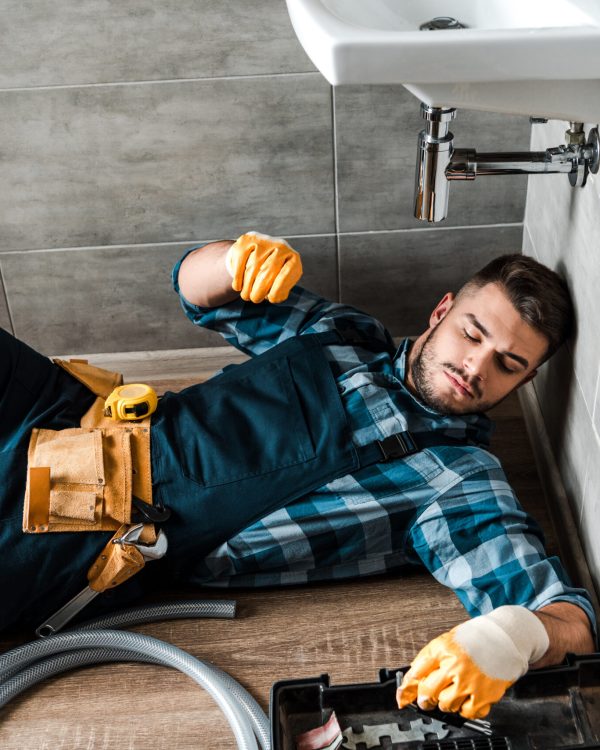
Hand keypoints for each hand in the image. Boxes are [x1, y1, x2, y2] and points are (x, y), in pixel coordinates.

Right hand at [225, 231, 302, 303]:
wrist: (256, 254)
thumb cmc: (272, 276)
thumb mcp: (281, 284)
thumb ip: (280, 291)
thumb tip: (274, 296)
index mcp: (293, 258)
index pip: (287, 273)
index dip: (278, 288)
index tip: (271, 299)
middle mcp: (280, 246)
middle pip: (268, 271)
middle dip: (259, 290)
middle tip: (255, 300)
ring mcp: (263, 241)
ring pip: (252, 268)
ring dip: (247, 286)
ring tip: (246, 296)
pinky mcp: (246, 240)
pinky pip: (240, 261)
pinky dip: (237, 277)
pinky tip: (238, 287)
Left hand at [396, 606, 548, 718]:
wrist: (504, 637)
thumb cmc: (475, 638)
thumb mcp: (447, 640)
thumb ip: (429, 658)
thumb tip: (413, 678)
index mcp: (443, 648)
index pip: (417, 671)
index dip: (407, 687)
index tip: (403, 695)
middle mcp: (455, 665)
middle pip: (428, 692)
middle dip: (425, 699)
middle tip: (427, 700)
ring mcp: (470, 681)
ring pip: (446, 705)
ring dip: (446, 703)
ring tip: (452, 693)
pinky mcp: (485, 694)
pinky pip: (468, 713)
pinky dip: (465, 709)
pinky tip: (467, 699)